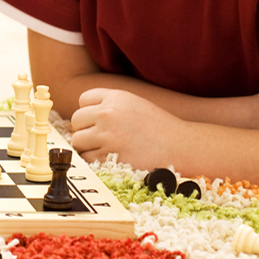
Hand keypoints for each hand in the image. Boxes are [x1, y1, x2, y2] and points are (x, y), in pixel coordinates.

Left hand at [70, 87, 186, 169]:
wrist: (181, 147)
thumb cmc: (159, 128)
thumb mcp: (134, 104)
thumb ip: (109, 105)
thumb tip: (82, 117)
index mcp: (115, 97)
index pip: (83, 100)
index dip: (89, 112)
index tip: (98, 121)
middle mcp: (108, 113)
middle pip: (77, 120)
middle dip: (85, 130)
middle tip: (100, 138)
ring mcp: (107, 135)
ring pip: (78, 141)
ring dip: (87, 147)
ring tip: (105, 149)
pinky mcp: (109, 156)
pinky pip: (87, 158)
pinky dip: (94, 161)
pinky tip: (110, 159)